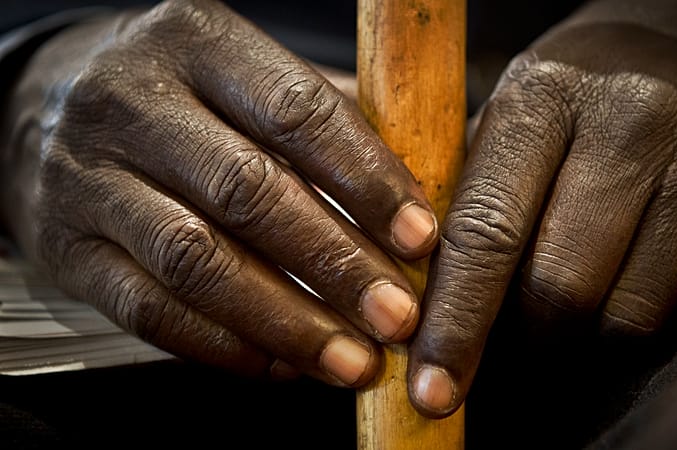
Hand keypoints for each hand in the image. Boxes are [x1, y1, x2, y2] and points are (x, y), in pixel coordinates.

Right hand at [0, 0, 438, 386]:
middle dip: (336, 265)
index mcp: (196, 42)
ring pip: (198, 262)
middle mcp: (134, 102)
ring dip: (287, 322)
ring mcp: (89, 177)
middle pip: (249, 193)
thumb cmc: (175, 93)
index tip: (420, 238)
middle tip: (397, 316)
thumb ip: (325, 123)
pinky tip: (280, 362)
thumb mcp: (240, 75)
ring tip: (351, 359)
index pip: (296, 111)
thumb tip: (418, 197)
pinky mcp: (66, 248)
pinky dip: (224, 345)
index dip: (366, 179)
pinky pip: (150, 310)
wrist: (41, 104)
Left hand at [406, 0, 676, 416]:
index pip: (486, 233)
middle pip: (559, 289)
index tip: (433, 390)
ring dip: (598, 334)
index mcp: (546, 95)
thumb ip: (472, 198)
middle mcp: (633, 119)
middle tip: (529, 333)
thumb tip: (430, 303)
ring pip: (630, 316)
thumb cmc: (591, 97)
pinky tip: (656, 289)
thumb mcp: (519, 116)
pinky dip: (670, 326)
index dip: (456, 322)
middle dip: (533, 336)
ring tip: (593, 297)